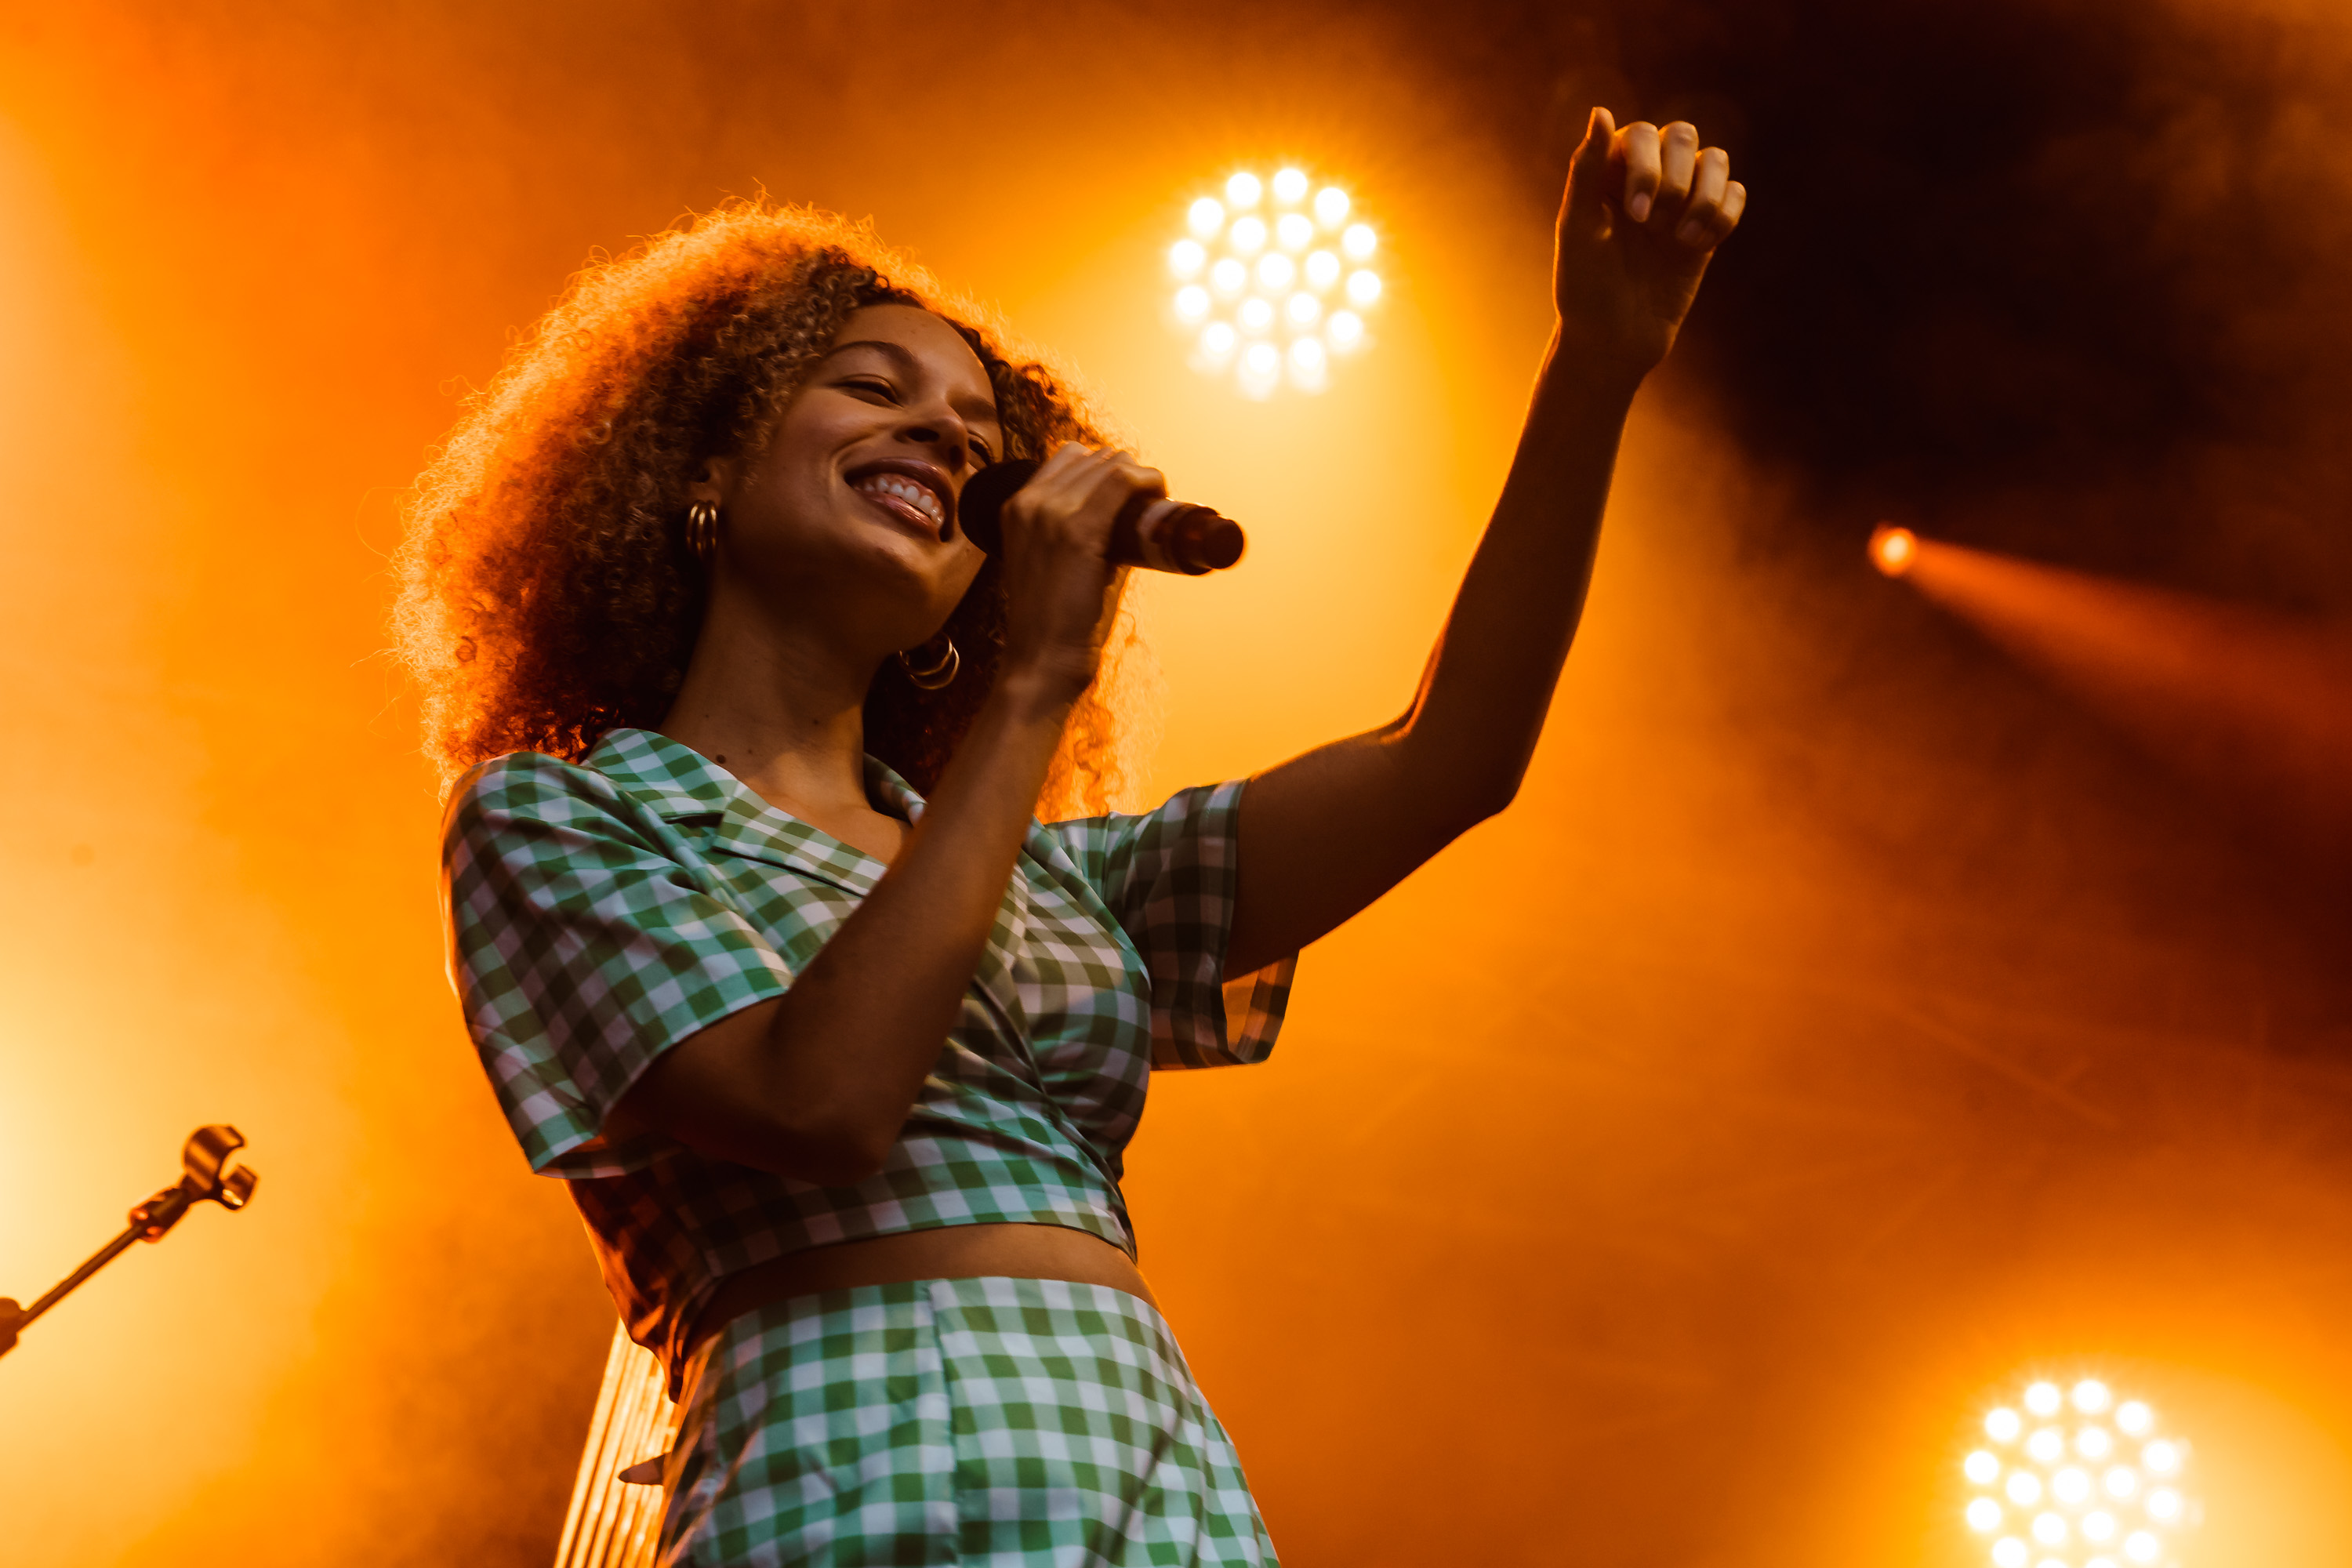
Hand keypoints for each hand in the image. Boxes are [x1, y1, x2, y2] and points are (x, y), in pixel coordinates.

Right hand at [992, 442, 1162, 701]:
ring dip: (1141, 477)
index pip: (1068, 458)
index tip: (1129, 494)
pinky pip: (1122, 481)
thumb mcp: (1053, 565)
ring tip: (1155, 506)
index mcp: (1017, 508)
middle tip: (1148, 505)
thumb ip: (1083, 539)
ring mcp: (1052, 513)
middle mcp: (1030, 502)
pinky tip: (1160, 496)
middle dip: (1128, 473)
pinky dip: (1149, 482)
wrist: (1040, 661)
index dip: (1107, 468)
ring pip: (1112, 464)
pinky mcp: (1079, 531)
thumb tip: (1129, 527)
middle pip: (1094, 457)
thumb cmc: (1054, 623)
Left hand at [1553, 108, 1745, 379]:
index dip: (1647, 167)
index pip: (1643, 134)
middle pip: (1684, 136)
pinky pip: (1736, 195)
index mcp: (1611, 172)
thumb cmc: (1585, 286)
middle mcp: (1649, 177)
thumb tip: (1602, 110)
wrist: (1613, 340)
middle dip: (1676, 181)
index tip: (1635, 216)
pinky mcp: (1707, 227)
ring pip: (1717, 160)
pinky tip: (1696, 247)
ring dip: (1705, 198)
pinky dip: (1723, 217)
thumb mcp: (1579, 228)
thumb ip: (1587, 169)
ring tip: (1681, 240)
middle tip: (1653, 227)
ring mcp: (1681, 200)